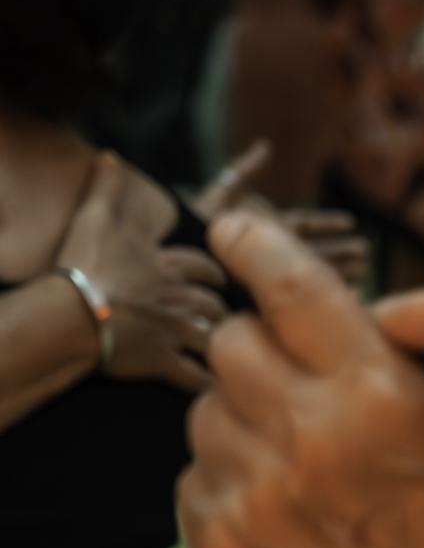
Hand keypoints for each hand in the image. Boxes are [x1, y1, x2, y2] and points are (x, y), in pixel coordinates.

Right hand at [59, 154, 226, 392]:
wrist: (73, 313)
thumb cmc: (84, 265)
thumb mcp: (94, 217)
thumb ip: (105, 187)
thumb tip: (110, 157)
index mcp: (168, 266)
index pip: (204, 266)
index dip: (214, 270)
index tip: (220, 275)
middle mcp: (179, 298)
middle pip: (214, 302)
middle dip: (221, 307)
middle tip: (226, 313)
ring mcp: (174, 331)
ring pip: (211, 336)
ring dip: (219, 340)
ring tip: (226, 347)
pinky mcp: (162, 361)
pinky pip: (193, 376)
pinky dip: (205, 384)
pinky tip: (215, 390)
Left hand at [181, 214, 423, 547]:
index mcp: (382, 398)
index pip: (287, 284)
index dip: (257, 245)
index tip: (236, 229)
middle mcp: (306, 439)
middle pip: (235, 339)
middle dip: (265, 339)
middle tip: (296, 357)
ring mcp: (254, 498)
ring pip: (208, 405)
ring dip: (247, 407)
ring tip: (297, 432)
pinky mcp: (220, 547)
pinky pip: (197, 471)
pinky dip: (232, 470)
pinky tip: (284, 492)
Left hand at [194, 141, 369, 286]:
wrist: (177, 254)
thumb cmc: (194, 223)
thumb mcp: (222, 193)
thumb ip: (244, 171)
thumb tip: (265, 146)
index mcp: (267, 229)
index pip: (305, 226)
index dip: (327, 224)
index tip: (352, 222)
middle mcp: (272, 254)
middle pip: (314, 253)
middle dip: (341, 254)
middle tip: (368, 257)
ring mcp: (268, 275)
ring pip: (310, 276)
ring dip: (335, 276)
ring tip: (363, 277)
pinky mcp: (262, 295)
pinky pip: (293, 298)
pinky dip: (313, 300)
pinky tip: (334, 302)